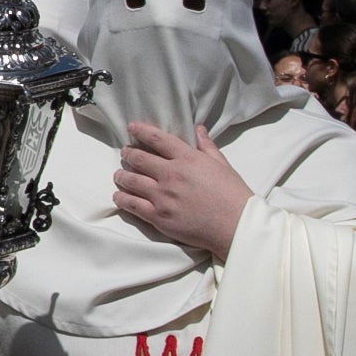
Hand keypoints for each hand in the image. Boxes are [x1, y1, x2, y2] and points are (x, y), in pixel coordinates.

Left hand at [114, 124, 249, 260]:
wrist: (237, 227)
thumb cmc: (234, 195)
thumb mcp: (222, 165)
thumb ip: (207, 146)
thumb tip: (198, 129)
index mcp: (187, 159)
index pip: (156, 139)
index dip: (140, 131)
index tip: (131, 128)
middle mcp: (171, 174)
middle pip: (138, 158)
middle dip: (128, 154)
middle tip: (125, 154)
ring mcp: (162, 196)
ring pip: (130, 180)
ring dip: (121, 175)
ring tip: (119, 175)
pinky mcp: (158, 216)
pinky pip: (131, 204)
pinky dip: (121, 198)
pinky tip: (119, 196)